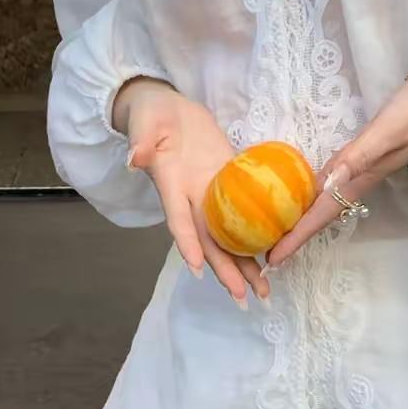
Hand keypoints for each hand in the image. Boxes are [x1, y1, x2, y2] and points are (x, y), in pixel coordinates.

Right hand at [114, 76, 269, 304]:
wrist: (167, 109)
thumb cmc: (151, 114)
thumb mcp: (145, 122)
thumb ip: (141, 141)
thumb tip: (135, 159)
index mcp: (171, 185)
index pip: (179, 219)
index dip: (188, 243)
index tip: (197, 269)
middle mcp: (190, 199)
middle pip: (209, 242)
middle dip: (225, 271)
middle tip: (243, 299)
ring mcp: (209, 195)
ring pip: (228, 237)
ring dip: (244, 265)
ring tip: (263, 291)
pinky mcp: (226, 184)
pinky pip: (242, 216)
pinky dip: (255, 236)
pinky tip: (272, 254)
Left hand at [265, 64, 407, 268]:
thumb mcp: (389, 132)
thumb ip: (359, 156)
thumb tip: (329, 183)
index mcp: (363, 176)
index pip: (322, 212)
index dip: (298, 236)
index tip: (273, 259)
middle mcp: (362, 176)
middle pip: (322, 214)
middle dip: (296, 235)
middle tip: (268, 254)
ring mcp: (365, 165)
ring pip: (327, 200)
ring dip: (305, 219)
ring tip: (281, 231)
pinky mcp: (368, 152)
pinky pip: (335, 181)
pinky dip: (317, 192)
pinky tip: (307, 191)